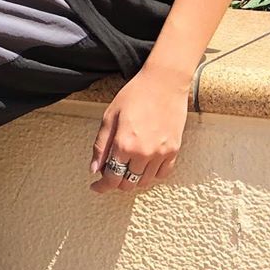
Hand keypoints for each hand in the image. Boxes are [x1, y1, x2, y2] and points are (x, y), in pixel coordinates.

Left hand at [89, 65, 190, 193]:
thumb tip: (94, 169)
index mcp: (124, 144)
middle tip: (110, 172)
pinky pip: (162, 174)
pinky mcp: (174, 150)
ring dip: (133, 179)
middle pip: (127, 184)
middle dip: (116, 181)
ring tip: (126, 167)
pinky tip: (143, 164)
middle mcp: (144, 153)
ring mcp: (161, 153)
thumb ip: (101, 145)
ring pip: (144, 182)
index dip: (101, 186)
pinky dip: (151, 175)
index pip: (111, 178)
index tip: (96, 186)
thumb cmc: (135, 94)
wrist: (164, 82)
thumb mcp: (109, 117)